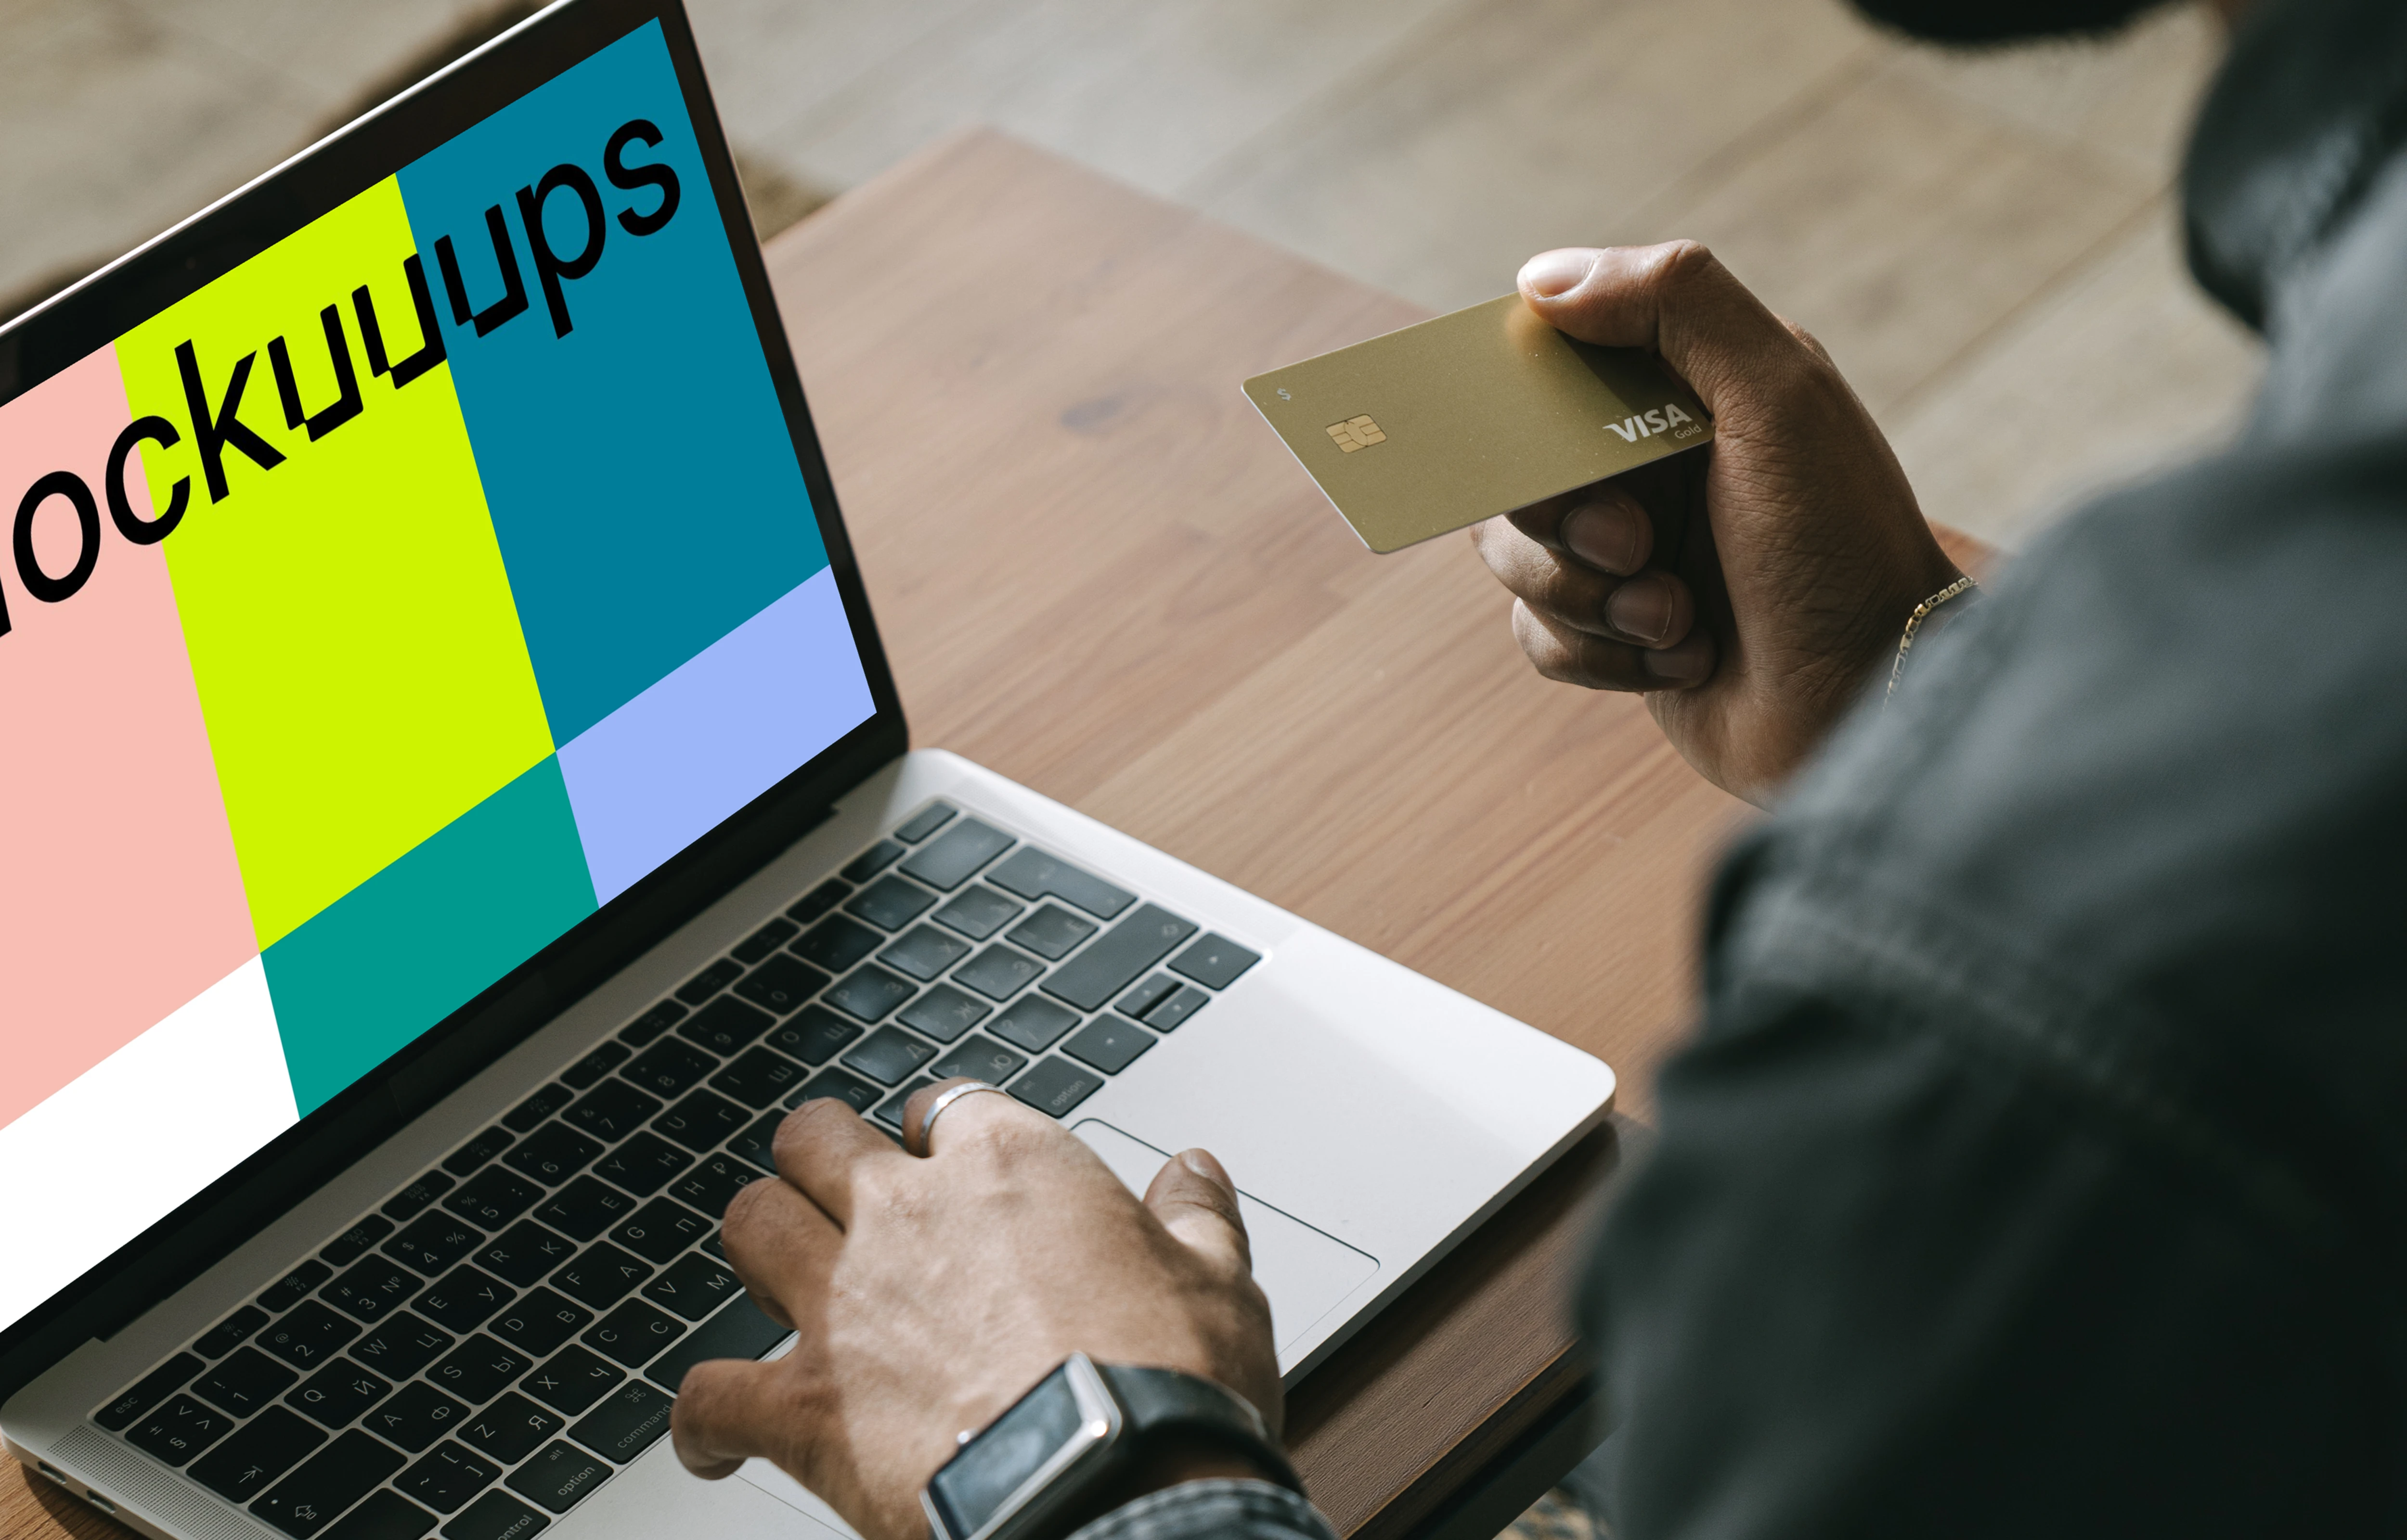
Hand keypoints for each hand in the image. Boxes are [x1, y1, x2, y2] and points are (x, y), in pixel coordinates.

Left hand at [669, 1082, 1281, 1539]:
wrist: (1112, 1492)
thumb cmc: (1167, 1389)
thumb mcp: (1218, 1284)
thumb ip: (1196, 1217)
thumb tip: (1194, 1172)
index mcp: (1009, 1168)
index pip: (948, 1105)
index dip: (944, 1130)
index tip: (951, 1158)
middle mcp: (909, 1216)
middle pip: (816, 1138)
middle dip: (820, 1156)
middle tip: (838, 1189)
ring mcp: (846, 1305)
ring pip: (749, 1223)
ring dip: (758, 1242)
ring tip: (772, 1269)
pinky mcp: (806, 1403)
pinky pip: (710, 1393)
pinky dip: (706, 1417)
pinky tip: (715, 1435)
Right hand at [1471, 242, 1962, 803]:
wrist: (1870, 702)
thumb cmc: (1839, 547)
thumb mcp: (1778, 397)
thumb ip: (1675, 304)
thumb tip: (1542, 280)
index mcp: (1689, 389)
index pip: (1559, 355)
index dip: (1528, 390)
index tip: (1533, 428)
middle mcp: (1652, 464)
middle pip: (1516, 465)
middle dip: (1562, 516)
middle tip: (1632, 542)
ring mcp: (1631, 553)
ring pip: (1514, 556)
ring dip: (1586, 596)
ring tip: (1676, 617)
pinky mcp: (1616, 637)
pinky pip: (1537, 634)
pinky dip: (1599, 655)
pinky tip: (1685, 659)